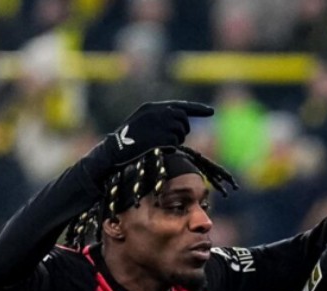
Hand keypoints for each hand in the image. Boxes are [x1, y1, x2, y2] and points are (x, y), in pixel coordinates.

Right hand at [93, 100, 213, 171]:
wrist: (115, 150)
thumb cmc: (127, 140)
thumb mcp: (142, 122)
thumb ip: (160, 119)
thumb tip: (181, 124)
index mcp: (152, 107)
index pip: (180, 106)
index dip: (198, 109)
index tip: (212, 112)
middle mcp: (158, 112)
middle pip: (184, 120)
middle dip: (182, 130)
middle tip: (172, 139)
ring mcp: (161, 123)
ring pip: (181, 131)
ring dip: (176, 140)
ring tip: (159, 143)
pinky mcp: (162, 135)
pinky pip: (175, 142)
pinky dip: (170, 147)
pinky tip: (157, 148)